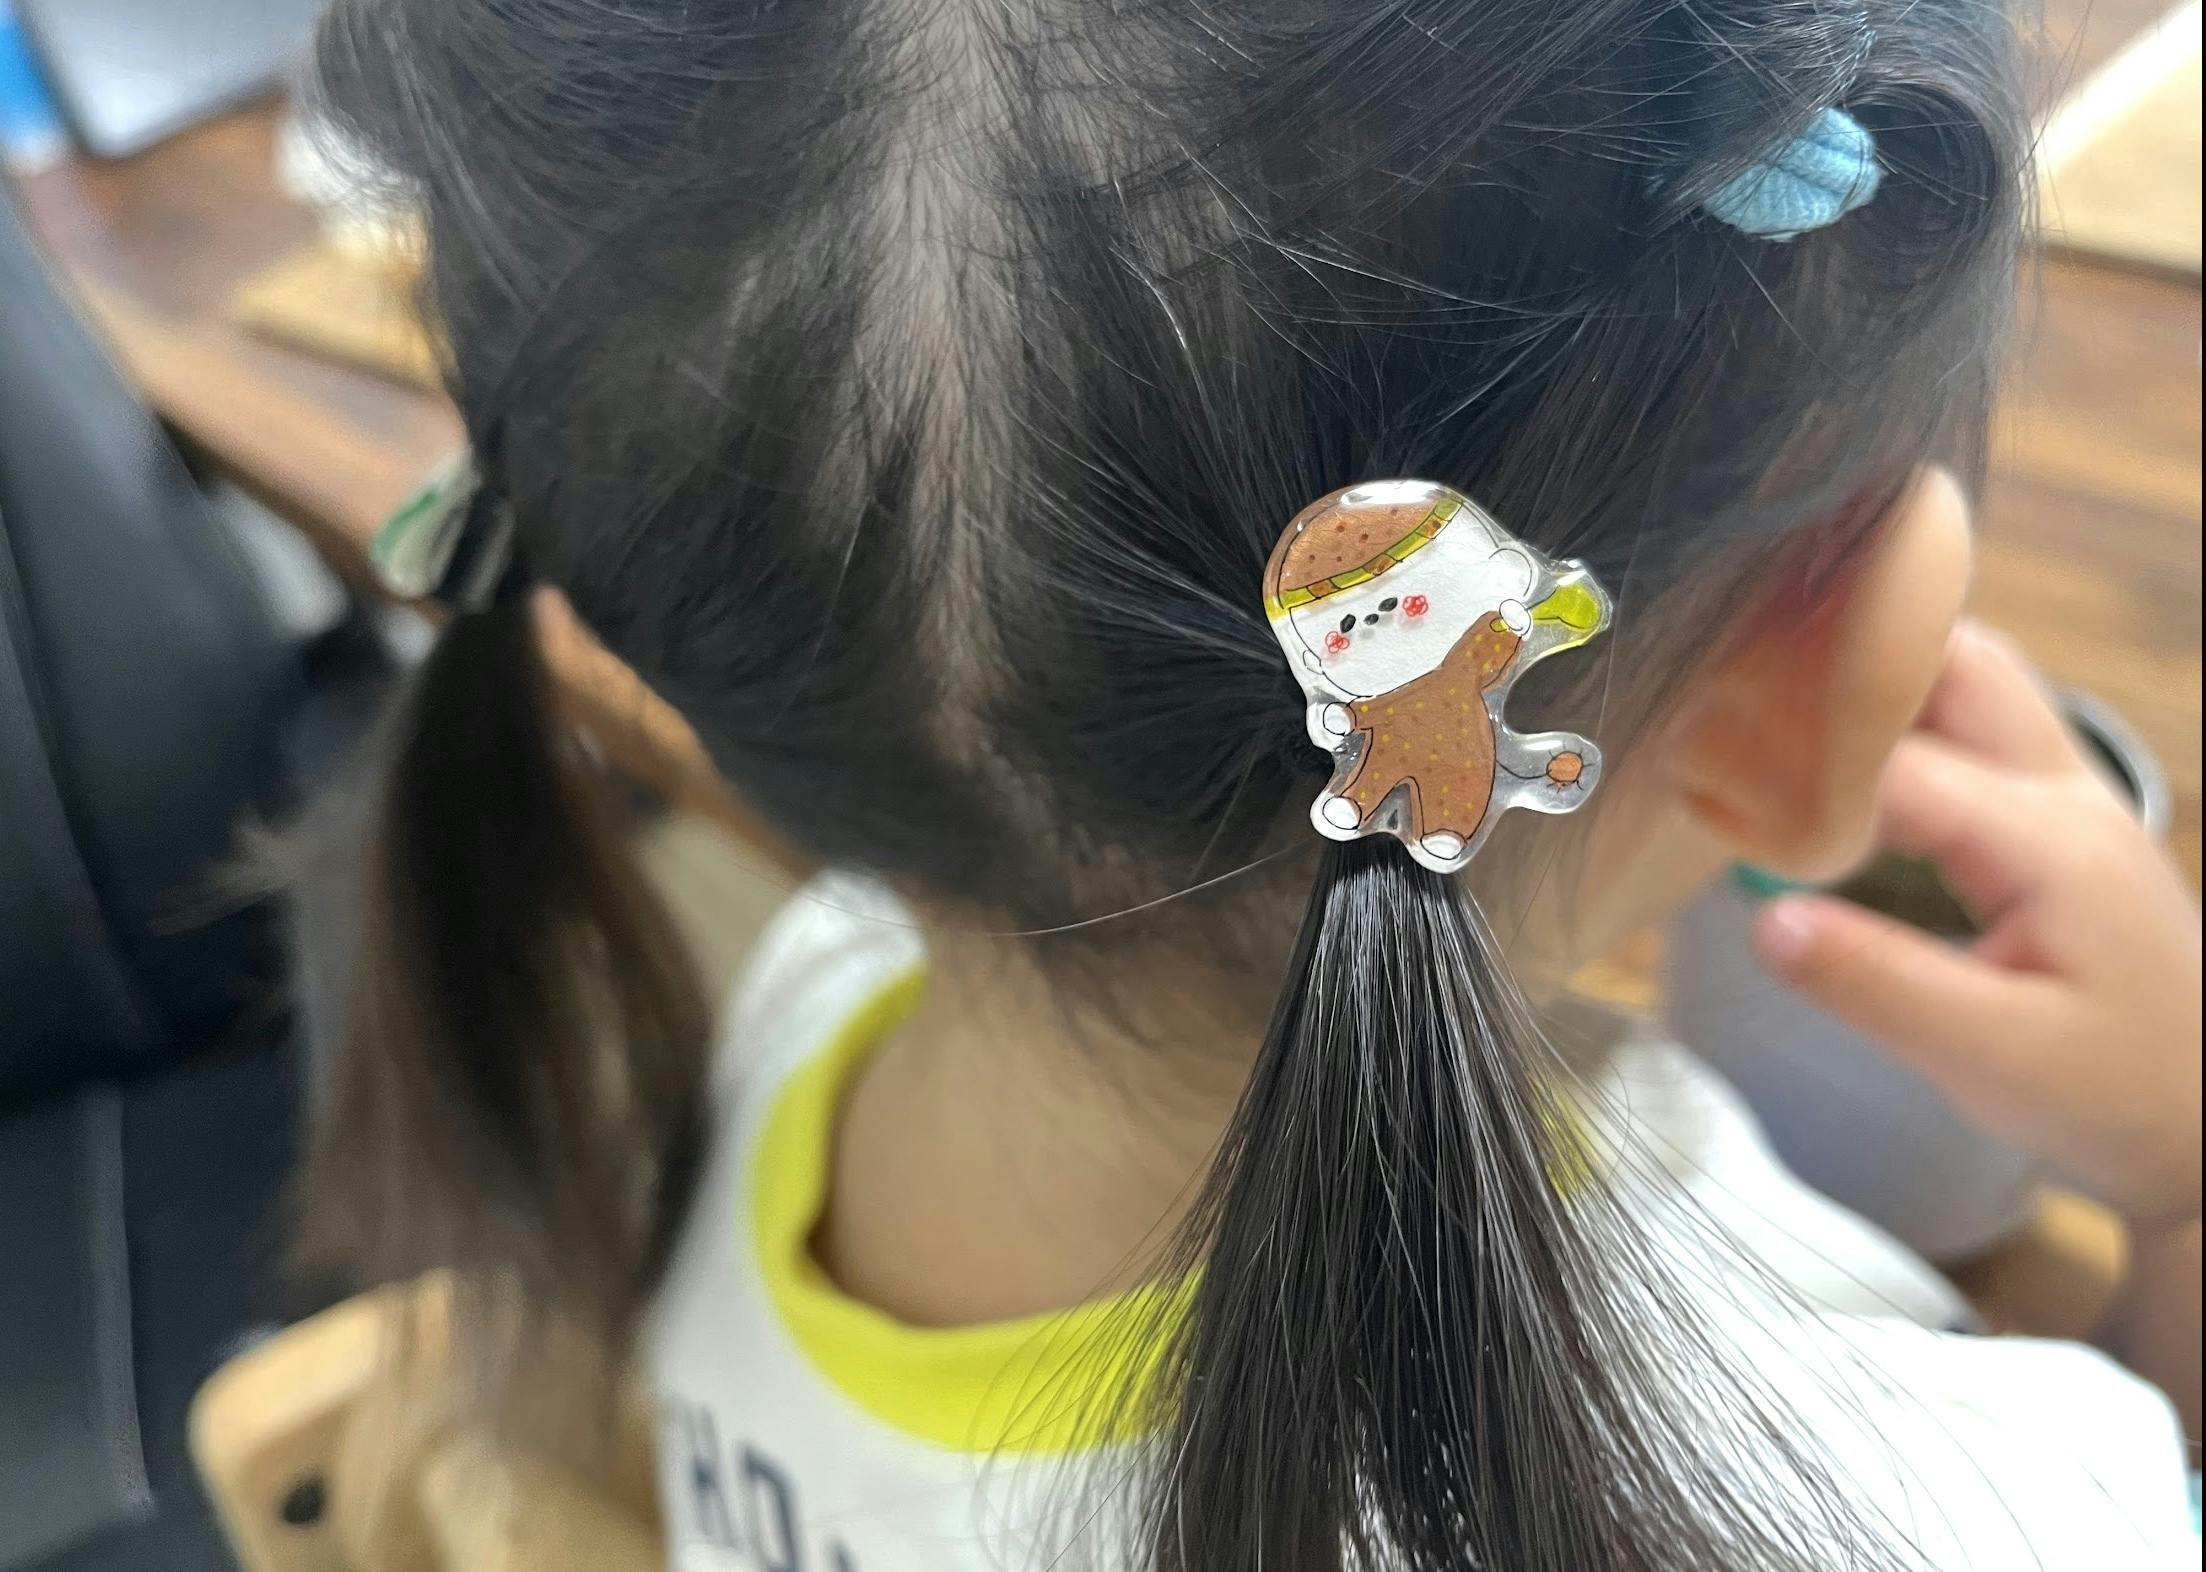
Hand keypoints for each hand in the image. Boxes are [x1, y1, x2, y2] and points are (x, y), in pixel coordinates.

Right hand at [1752, 622, 2202, 1228]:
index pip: (1896, 765)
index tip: (1709, 780)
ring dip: (1887, 683)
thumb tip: (1765, 919)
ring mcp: (2074, 799)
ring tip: (1786, 718)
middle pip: (1958, 665)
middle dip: (1854, 664)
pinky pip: (1981, 729)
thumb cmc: (2114, 1097)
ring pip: (1975, 683)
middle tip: (1749, 698)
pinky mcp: (2062, 822)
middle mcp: (2067, 792)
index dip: (1798, 765)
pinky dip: (1908, 721)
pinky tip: (1848, 763)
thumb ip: (1875, 983)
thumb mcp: (1988, 1059)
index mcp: (2047, 841)